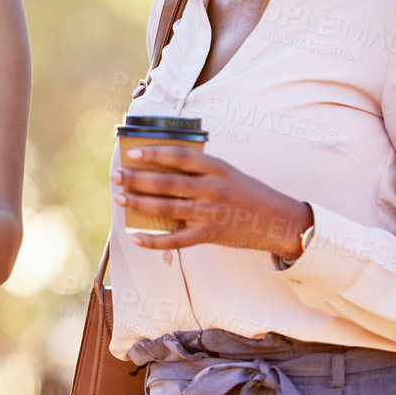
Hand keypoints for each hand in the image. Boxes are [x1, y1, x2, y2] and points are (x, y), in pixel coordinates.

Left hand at [113, 146, 311, 258]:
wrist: (279, 221)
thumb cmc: (248, 193)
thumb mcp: (228, 173)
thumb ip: (199, 171)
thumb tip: (159, 170)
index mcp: (217, 168)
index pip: (180, 157)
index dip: (154, 153)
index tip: (133, 154)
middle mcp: (213, 189)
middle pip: (167, 183)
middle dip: (137, 179)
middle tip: (116, 177)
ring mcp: (211, 213)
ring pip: (167, 208)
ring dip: (139, 203)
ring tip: (121, 198)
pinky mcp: (210, 235)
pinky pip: (176, 240)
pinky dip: (154, 240)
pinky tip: (137, 236)